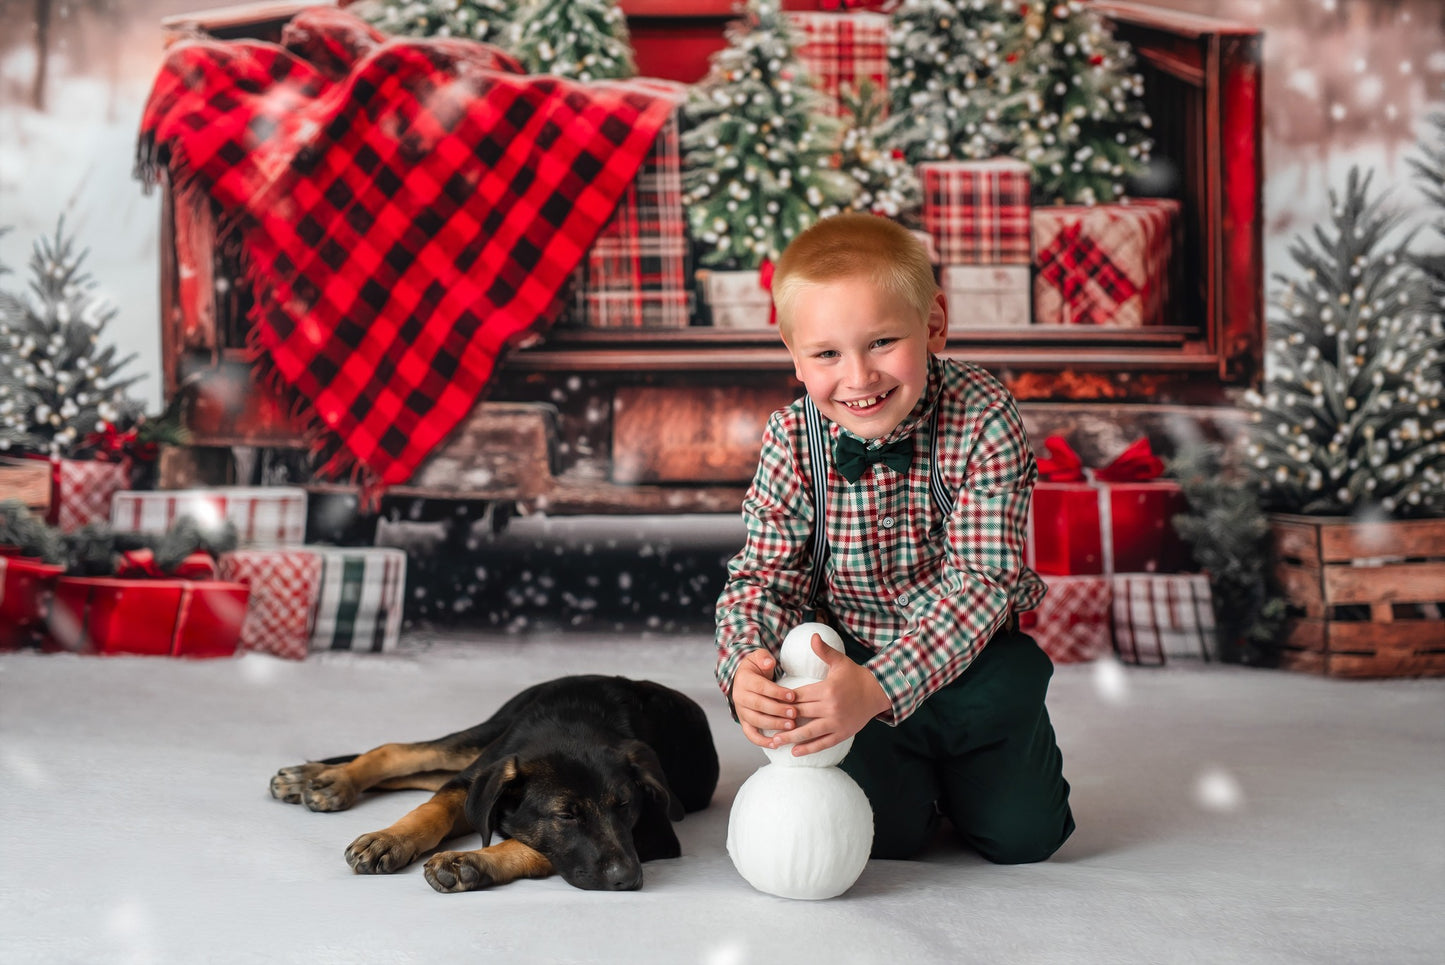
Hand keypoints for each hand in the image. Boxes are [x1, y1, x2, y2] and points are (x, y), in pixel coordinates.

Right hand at [731, 648, 798, 748]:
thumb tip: (769, 663)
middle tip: (794, 713)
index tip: (793, 696)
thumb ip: (764, 658)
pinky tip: (776, 744)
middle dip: (778, 710)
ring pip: (756, 720)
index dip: (777, 693)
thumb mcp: (759, 657)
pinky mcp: (744, 722)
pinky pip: (751, 734)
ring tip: (791, 726)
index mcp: (744, 680)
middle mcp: (740, 697)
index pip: (761, 688)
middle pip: (759, 706)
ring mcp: (741, 711)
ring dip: (774, 725)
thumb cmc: (756, 668)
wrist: (744, 677)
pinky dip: (762, 741)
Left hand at [771, 634, 888, 757]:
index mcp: (827, 689)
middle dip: (782, 719)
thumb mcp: (840, 661)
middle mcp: (831, 707)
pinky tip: (795, 752)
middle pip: (801, 714)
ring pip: (809, 732)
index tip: (770, 703)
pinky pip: (823, 742)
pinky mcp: (842, 733)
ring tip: (775, 742)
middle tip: (764, 724)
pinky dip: (808, 748)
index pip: (799, 696)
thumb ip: (824, 651)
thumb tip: (813, 636)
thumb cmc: (855, 675)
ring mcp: (837, 722)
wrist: (878, 692)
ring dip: (791, 738)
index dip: (784, 700)